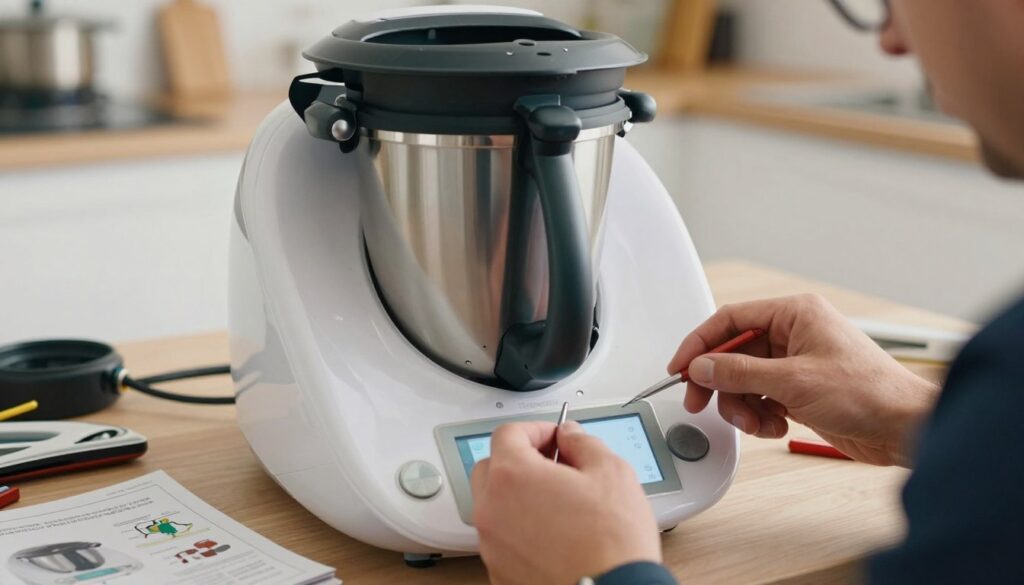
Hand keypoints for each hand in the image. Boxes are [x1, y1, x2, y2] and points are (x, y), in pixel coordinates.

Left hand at [471, 421, 660, 584]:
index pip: (507, 433)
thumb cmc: (611, 544)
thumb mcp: (611, 472)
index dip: (536, 428)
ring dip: (519, 494)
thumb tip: (570, 436)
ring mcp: (492, 545)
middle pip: (491, 467)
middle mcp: (492, 510)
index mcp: (512, 476)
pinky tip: (554, 532)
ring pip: (494, 505)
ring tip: (559, 501)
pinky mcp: (499, 571)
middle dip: (521, 459)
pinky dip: (520, 528)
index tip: (555, 436)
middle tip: (554, 464)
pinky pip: (502, 537)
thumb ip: (583, 443)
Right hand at [669, 294, 938, 465]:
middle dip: (718, 382)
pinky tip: (776, 425)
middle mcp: (794, 334)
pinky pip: (761, 398)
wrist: (905, 428)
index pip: (731, 320)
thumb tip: (701, 367)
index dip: (700, 343)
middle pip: (734, 353)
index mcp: (795, 314)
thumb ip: (739, 373)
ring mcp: (797, 363)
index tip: (680, 367)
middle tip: (699, 402)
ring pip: (745, 380)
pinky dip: (761, 415)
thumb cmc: (869, 393)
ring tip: (756, 421)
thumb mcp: (793, 381)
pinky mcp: (800, 390)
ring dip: (742, 405)